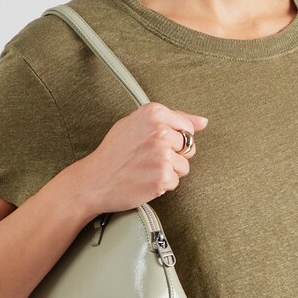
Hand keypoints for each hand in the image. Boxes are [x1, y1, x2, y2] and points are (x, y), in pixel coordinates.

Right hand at [75, 101, 208, 214]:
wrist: (95, 180)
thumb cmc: (115, 152)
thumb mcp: (138, 123)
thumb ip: (173, 118)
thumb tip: (203, 121)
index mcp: (154, 112)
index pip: (187, 127)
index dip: (174, 139)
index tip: (155, 143)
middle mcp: (160, 131)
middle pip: (189, 147)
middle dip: (174, 155)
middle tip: (148, 158)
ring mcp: (162, 154)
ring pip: (184, 166)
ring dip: (169, 171)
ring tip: (146, 169)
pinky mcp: (163, 176)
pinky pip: (176, 182)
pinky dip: (163, 185)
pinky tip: (145, 180)